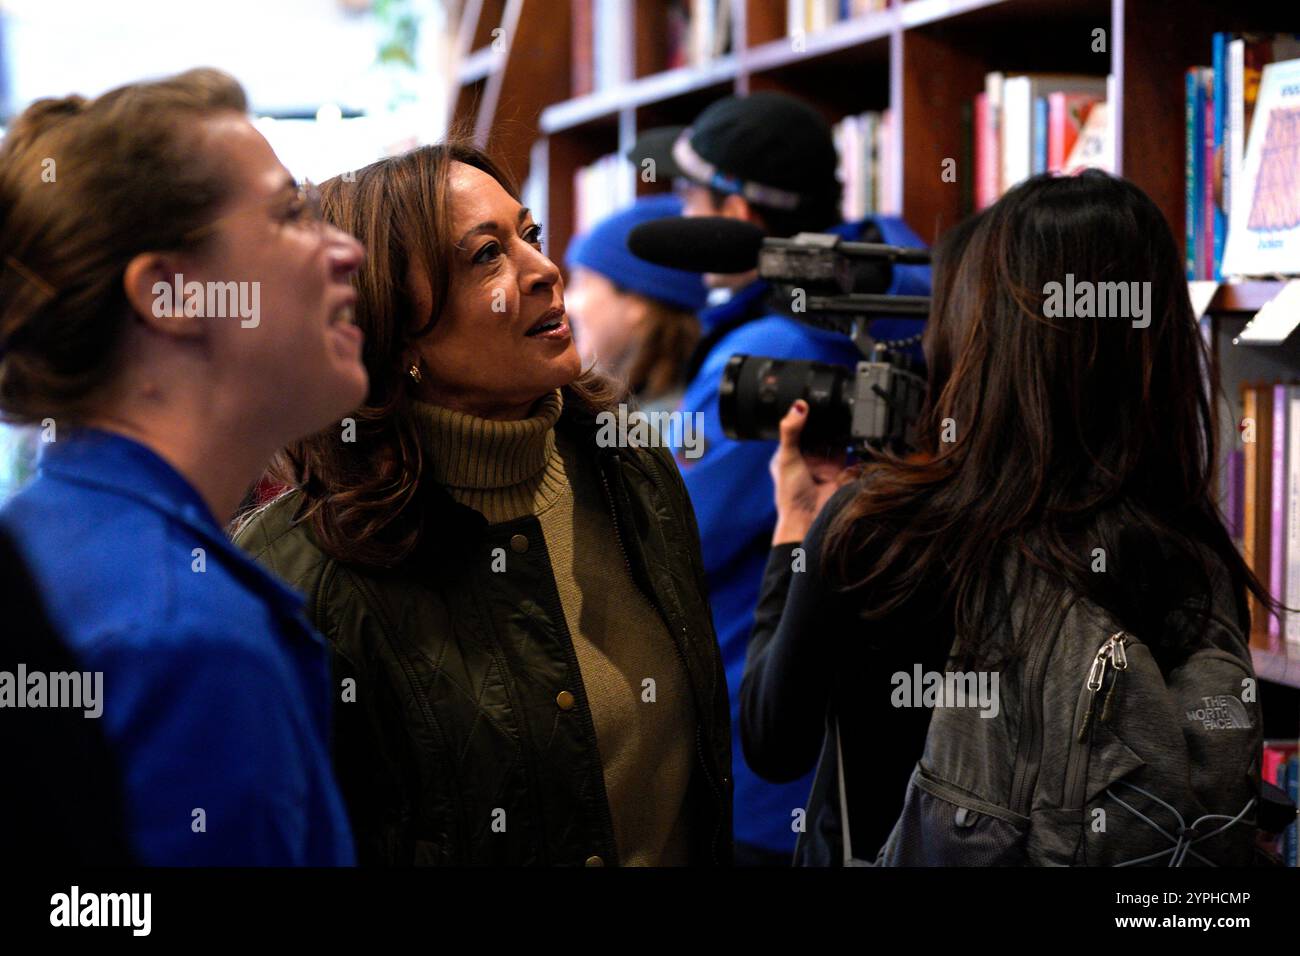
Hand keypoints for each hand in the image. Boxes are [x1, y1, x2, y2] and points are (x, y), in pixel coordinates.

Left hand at [769, 400, 851, 545]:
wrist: (808, 518)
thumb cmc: (790, 493)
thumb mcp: (787, 457)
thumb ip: (791, 431)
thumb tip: (798, 406)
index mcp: (788, 452)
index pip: (799, 427)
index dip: (806, 415)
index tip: (814, 399)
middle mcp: (806, 456)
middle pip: (819, 432)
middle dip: (826, 421)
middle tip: (833, 403)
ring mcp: (823, 463)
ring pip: (834, 440)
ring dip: (839, 430)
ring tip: (845, 413)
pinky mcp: (839, 470)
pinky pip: (848, 452)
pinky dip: (851, 443)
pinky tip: (853, 431)